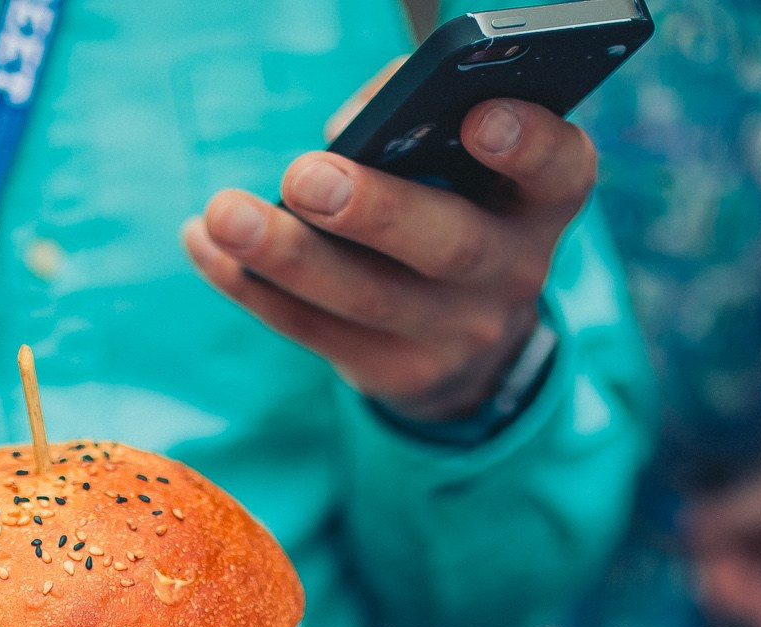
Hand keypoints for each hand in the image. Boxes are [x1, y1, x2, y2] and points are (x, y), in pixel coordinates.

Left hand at [182, 96, 594, 421]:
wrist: (470, 341)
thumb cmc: (455, 205)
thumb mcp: (466, 166)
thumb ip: (418, 127)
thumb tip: (338, 136)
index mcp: (542, 200)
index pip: (558, 169)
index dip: (525, 142)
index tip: (477, 117)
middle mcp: (513, 271)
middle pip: (448, 244)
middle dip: (373, 209)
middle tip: (303, 175)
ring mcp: (455, 334)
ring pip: (365, 298)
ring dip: (287, 255)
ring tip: (224, 215)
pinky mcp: (395, 376)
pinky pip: (311, 330)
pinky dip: (249, 285)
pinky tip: (202, 242)